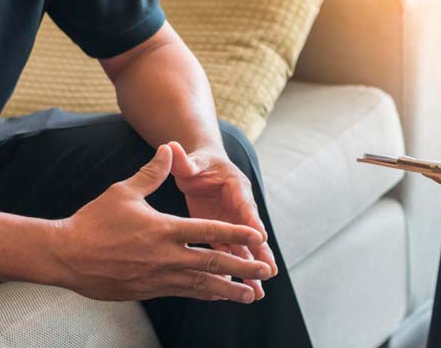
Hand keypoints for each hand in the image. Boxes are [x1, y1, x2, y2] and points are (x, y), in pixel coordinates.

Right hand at [52, 145, 271, 301]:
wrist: (65, 255)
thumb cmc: (94, 221)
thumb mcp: (125, 192)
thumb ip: (152, 173)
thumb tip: (168, 149)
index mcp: (165, 230)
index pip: (210, 231)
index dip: (237, 234)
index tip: (259, 238)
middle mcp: (167, 256)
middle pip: (214, 263)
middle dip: (244, 268)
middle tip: (266, 272)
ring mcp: (159, 276)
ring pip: (203, 285)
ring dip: (230, 290)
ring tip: (252, 295)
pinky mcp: (150, 290)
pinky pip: (185, 293)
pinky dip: (206, 294)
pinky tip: (219, 296)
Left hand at [167, 142, 274, 300]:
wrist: (200, 166)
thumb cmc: (197, 162)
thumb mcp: (192, 161)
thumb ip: (184, 160)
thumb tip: (171, 147)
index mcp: (235, 187)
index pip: (245, 206)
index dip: (252, 222)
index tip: (260, 238)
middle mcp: (239, 207)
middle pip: (251, 233)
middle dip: (260, 254)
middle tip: (269, 272)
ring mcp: (231, 223)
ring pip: (243, 249)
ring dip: (250, 269)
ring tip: (258, 292)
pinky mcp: (221, 233)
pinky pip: (229, 254)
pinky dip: (234, 271)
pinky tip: (236, 290)